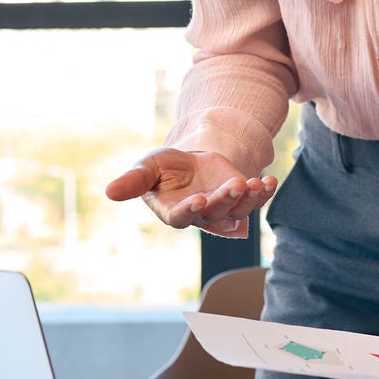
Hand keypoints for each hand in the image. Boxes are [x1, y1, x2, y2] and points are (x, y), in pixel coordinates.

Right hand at [103, 148, 276, 238]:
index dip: (190, 210)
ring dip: (249, 199)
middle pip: (214, 213)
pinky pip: (253, 200)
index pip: (181, 217)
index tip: (198, 200)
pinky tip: (269, 180)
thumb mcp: (147, 168)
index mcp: (173, 212)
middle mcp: (200, 215)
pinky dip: (263, 192)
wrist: (188, 161)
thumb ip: (133, 182)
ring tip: (257, 183)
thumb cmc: (163, 168)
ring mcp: (222, 209)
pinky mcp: (239, 198)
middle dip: (224, 200)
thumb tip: (109, 192)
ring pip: (237, 211)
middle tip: (234, 187)